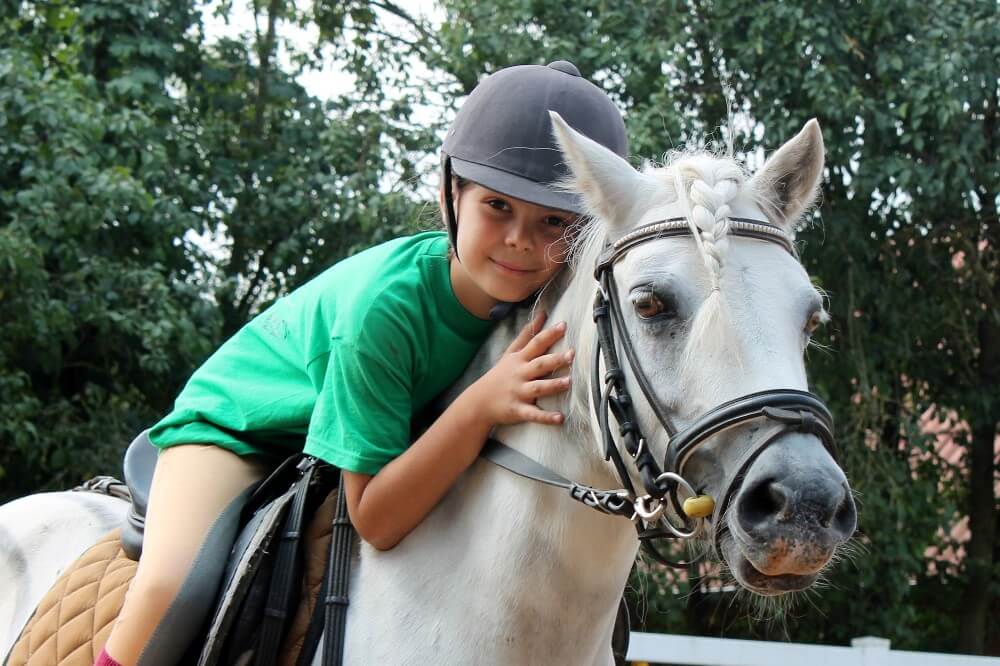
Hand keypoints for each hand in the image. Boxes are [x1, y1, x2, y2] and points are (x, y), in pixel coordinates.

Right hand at [469, 311, 574, 426]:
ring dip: (553, 385)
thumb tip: (542, 314)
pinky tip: (560, 418)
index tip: (563, 325)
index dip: (549, 334)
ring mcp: (519, 393)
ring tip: (569, 382)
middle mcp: (520, 374)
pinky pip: (534, 414)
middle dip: (555, 360)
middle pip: (539, 365)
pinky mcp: (518, 410)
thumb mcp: (511, 352)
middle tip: (572, 354)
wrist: (479, 402)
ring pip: (538, 388)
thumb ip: (527, 334)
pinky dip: (546, 417)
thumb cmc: (500, 375)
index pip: (535, 344)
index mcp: (519, 360)